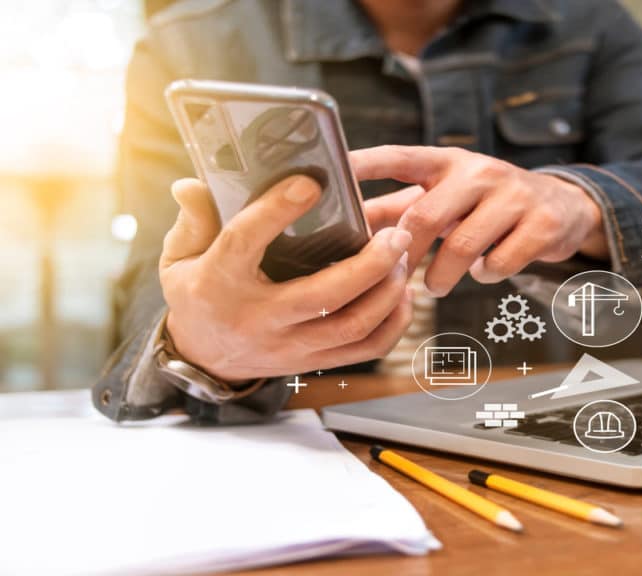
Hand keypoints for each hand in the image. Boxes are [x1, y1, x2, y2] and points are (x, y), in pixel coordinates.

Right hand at [160, 175, 412, 381]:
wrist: (204, 358)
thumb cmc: (199, 294)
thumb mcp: (180, 256)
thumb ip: (193, 219)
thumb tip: (190, 183)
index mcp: (220, 282)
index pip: (246, 242)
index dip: (276, 211)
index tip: (310, 184)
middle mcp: (259, 319)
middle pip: (323, 296)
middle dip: (369, 264)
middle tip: (396, 233)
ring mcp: (290, 346)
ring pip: (353, 326)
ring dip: (387, 292)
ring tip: (403, 257)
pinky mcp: (313, 362)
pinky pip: (366, 349)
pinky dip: (394, 323)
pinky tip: (402, 292)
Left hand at [355, 146, 607, 296]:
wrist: (563, 206)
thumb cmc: (486, 205)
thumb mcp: (445, 196)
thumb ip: (396, 209)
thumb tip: (342, 227)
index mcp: (447, 161)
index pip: (398, 156)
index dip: (362, 164)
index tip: (330, 174)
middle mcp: (479, 171)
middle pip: (425, 216)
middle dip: (404, 255)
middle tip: (395, 277)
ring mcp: (514, 195)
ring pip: (462, 247)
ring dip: (441, 276)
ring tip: (435, 286)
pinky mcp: (541, 224)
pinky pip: (499, 264)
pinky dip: (485, 276)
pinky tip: (483, 271)